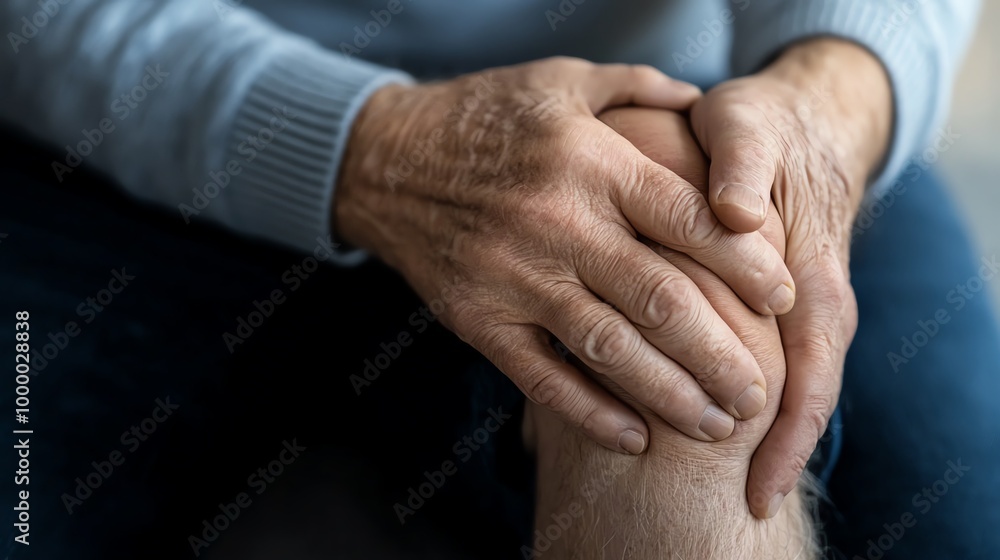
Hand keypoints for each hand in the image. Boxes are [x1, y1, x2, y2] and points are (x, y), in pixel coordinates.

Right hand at [336, 57, 795, 453]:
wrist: (385, 161)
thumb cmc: (485, 116)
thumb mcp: (563, 79)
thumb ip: (639, 87)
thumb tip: (703, 103)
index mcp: (590, 162)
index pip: (687, 219)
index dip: (745, 262)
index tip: (784, 298)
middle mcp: (558, 223)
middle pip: (660, 299)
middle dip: (722, 352)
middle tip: (763, 391)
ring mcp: (515, 277)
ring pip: (609, 349)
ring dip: (671, 395)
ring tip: (720, 426)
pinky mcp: (479, 319)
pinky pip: (542, 378)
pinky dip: (591, 414)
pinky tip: (635, 439)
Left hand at [690, 38, 893, 516]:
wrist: (796, 118)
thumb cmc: (763, 127)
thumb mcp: (747, 129)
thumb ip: (742, 170)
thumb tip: (738, 217)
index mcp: (813, 278)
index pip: (809, 376)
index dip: (784, 437)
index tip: (754, 488)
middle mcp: (813, 304)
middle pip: (803, 397)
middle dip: (775, 457)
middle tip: (742, 509)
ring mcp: (797, 306)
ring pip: (789, 384)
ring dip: (765, 437)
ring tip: (731, 486)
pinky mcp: (776, 301)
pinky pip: (771, 358)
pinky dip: (751, 395)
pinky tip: (712, 418)